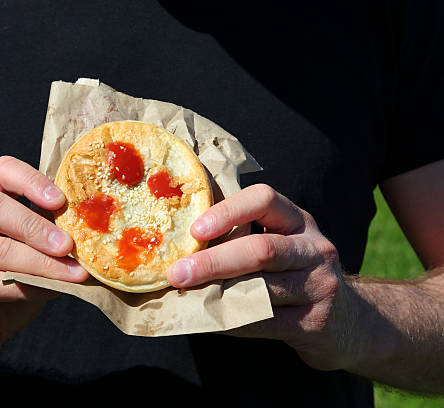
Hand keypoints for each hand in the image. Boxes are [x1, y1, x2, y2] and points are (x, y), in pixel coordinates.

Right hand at [0, 156, 88, 378]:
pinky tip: (51, 293)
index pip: (0, 173)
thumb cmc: (4, 297)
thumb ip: (48, 245)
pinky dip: (26, 288)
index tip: (61, 201)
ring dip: (41, 262)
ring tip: (74, 275)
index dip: (30, 180)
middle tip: (69, 246)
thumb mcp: (31, 262)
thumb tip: (91, 236)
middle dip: (35, 225)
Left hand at [166, 184, 359, 370]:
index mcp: (298, 221)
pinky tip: (209, 318)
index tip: (195, 230)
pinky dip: (230, 319)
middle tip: (177, 273)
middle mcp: (314, 248)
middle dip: (213, 261)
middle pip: (261, 249)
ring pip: (262, 287)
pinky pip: (263, 320)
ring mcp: (319, 285)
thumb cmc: (295, 275)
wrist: (348, 323)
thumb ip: (243, 240)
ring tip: (185, 295)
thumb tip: (182, 249)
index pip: (265, 198)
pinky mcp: (315, 321)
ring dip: (217, 293)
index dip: (228, 211)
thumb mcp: (280, 246)